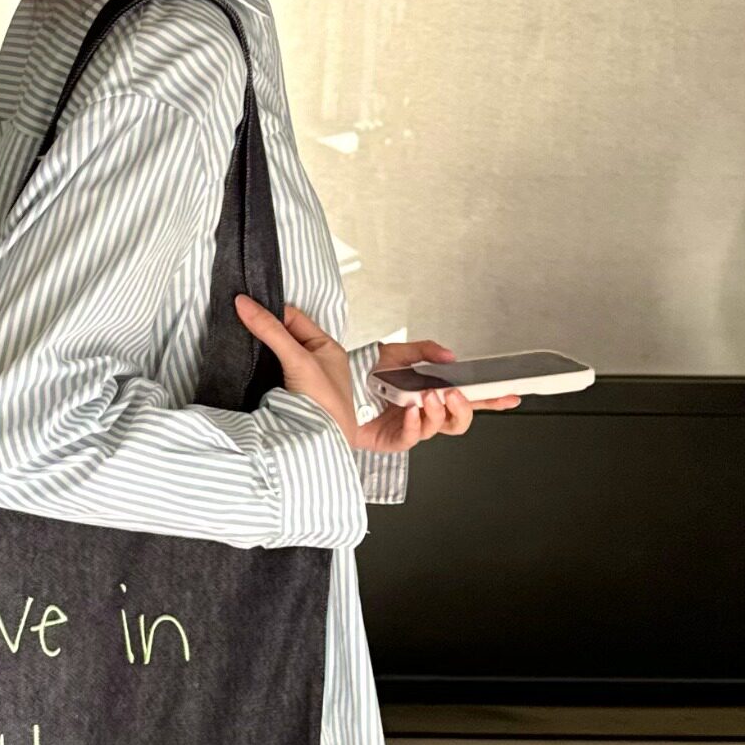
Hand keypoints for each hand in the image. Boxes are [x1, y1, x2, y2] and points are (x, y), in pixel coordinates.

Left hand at [233, 306, 516, 457]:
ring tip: (435, 399)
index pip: (423, 364)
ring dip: (444, 410)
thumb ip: (287, 326)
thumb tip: (259, 303)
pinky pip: (413, 438)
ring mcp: (395, 422)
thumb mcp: (300, 351)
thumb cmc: (306, 393)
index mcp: (389, 376)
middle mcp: (398, 401)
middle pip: (450, 402)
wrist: (296, 428)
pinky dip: (419, 426)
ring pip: (441, 422)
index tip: (453, 354)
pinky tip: (417, 415)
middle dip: (480, 399)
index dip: (440, 358)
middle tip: (485, 392)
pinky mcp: (385, 441)